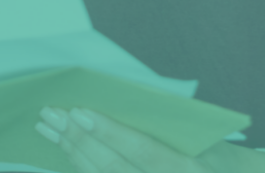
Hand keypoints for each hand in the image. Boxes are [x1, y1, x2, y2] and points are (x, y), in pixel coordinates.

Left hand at [36, 107, 262, 172]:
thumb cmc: (216, 154)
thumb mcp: (200, 136)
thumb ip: (164, 124)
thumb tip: (116, 100)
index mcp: (189, 168)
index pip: (143, 151)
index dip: (110, 133)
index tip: (80, 111)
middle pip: (114, 168)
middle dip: (78, 140)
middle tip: (51, 115)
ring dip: (72, 153)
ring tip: (49, 128)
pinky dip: (81, 166)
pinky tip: (63, 149)